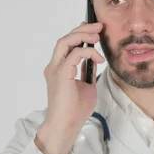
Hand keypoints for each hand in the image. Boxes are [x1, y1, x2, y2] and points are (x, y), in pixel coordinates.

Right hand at [35, 22, 105, 153]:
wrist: (67, 126)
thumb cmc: (75, 111)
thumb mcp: (87, 86)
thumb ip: (87, 72)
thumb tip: (94, 61)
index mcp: (58, 69)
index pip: (66, 45)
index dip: (79, 34)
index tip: (93, 30)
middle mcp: (54, 67)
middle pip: (65, 39)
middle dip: (82, 30)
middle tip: (98, 27)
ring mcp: (55, 70)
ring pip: (65, 42)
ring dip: (83, 36)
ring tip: (97, 36)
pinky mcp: (61, 74)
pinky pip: (74, 55)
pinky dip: (88, 52)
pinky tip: (98, 59)